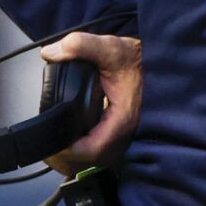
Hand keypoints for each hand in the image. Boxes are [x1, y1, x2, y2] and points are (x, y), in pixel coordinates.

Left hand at [40, 31, 142, 176]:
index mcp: (122, 120)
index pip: (91, 150)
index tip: (52, 138)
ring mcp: (122, 139)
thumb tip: (51, 52)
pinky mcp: (119, 137)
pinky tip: (73, 137)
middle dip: (65, 154)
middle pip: (88, 160)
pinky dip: (82, 148)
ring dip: (73, 154)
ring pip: (92, 160)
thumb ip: (82, 45)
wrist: (157, 65)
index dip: (68, 149)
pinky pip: (97, 153)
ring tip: (57, 141)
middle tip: (48, 140)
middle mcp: (124, 135)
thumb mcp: (112, 48)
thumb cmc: (138, 61)